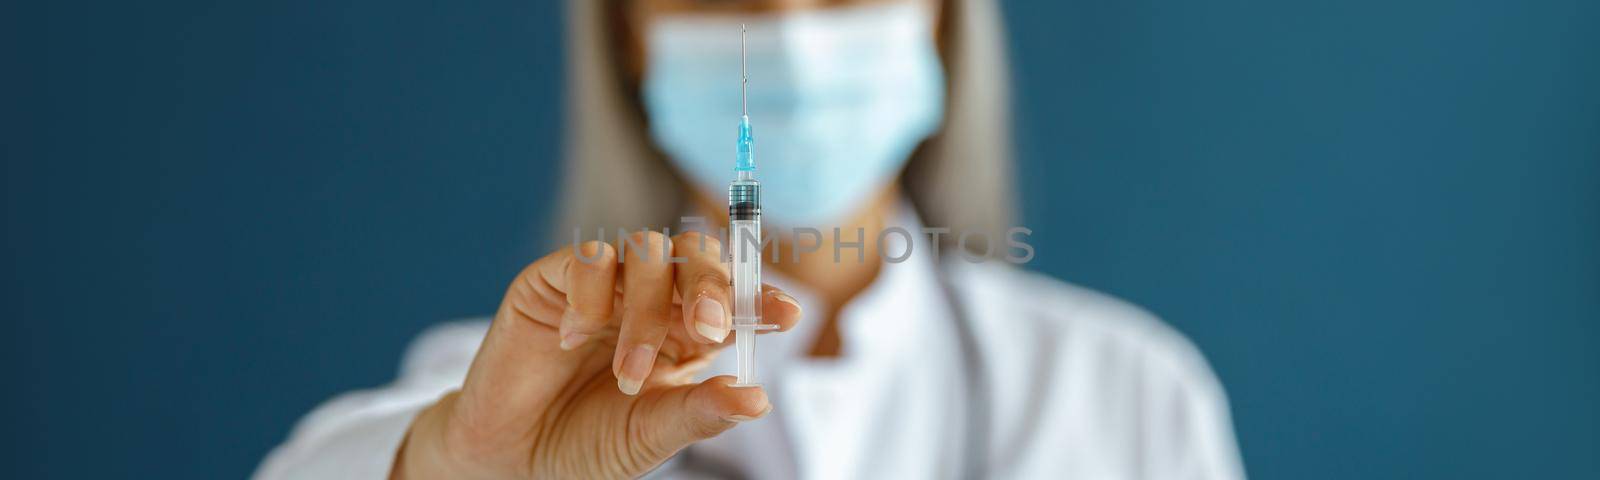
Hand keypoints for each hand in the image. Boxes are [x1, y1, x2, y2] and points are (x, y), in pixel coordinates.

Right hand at [393, 231, 800, 478]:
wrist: (512, 458)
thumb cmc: (587, 445)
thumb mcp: (651, 436)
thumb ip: (700, 413)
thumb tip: (758, 398)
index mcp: (688, 334)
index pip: (734, 298)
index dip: (761, 297)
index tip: (788, 314)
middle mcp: (651, 300)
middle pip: (696, 257)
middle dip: (711, 286)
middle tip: (711, 327)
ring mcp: (604, 285)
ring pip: (646, 253)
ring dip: (646, 310)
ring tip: (629, 372)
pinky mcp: (553, 280)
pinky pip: (587, 257)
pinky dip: (590, 296)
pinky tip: (574, 340)